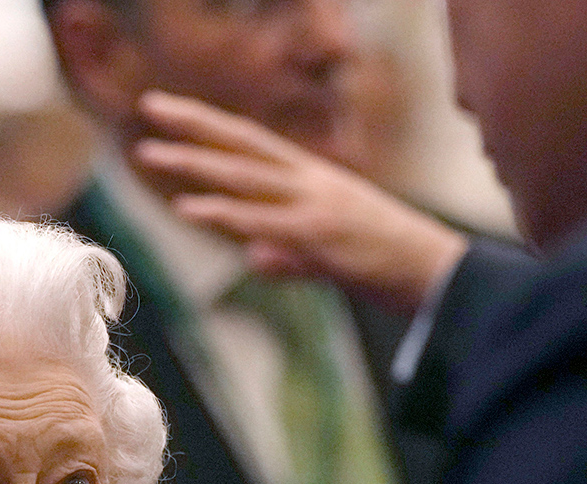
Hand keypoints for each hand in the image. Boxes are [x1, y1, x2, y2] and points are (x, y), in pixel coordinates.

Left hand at [130, 89, 468, 316]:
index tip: (175, 112)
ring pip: (244, 176)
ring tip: (151, 153)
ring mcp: (314, 205)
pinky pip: (261, 220)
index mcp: (314, 179)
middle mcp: (311, 181)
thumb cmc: (387, 264)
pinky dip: (223, 213)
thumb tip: (254, 257)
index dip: (214, 126)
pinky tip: (186, 208)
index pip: (254, 144)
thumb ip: (288, 254)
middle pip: (243, 144)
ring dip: (195, 164)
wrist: (435, 275)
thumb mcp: (329, 255)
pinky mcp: (318, 235)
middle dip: (195, 124)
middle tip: (150, 106)